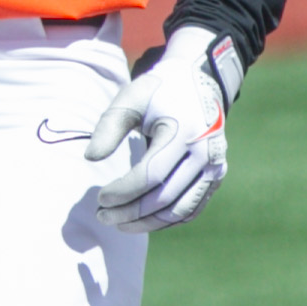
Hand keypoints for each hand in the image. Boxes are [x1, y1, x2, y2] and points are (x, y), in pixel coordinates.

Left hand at [87, 26, 237, 231]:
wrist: (199, 82)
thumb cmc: (159, 92)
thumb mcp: (131, 98)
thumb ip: (109, 126)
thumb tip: (90, 158)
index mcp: (185, 132)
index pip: (150, 176)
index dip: (122, 192)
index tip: (100, 198)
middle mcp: (205, 153)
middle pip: (163, 198)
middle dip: (129, 212)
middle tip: (102, 216)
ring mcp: (214, 167)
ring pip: (179, 211)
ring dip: (147, 223)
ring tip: (119, 223)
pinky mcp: (216, 177)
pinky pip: (191, 209)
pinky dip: (166, 220)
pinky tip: (142, 220)